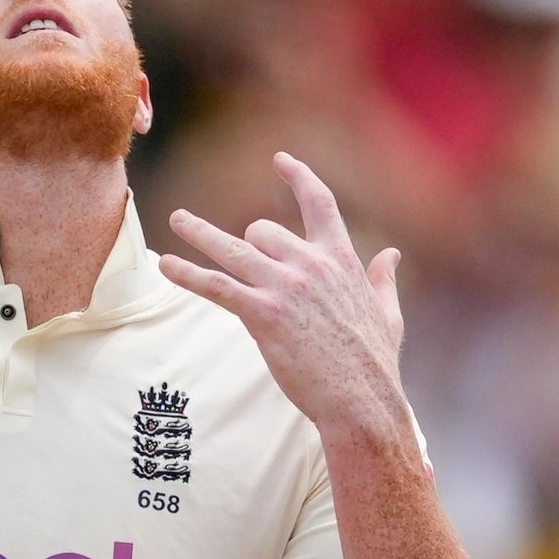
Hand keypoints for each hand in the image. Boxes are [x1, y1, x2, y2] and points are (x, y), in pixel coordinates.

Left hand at [159, 155, 408, 445]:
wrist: (361, 399)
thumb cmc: (374, 362)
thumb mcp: (388, 312)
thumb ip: (385, 280)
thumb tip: (392, 255)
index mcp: (341, 258)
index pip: (319, 202)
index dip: (298, 177)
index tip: (281, 160)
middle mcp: (310, 264)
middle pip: (262, 231)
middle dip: (248, 243)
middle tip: (241, 262)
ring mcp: (284, 287)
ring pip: (232, 249)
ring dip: (199, 233)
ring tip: (177, 220)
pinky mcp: (262, 314)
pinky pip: (216, 285)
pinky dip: (188, 274)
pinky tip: (166, 265)